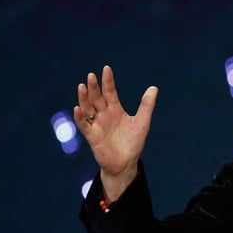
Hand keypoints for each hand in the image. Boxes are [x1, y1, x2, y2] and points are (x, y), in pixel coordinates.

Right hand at [73, 65, 157, 201]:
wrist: (126, 163)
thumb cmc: (133, 143)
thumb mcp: (142, 122)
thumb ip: (146, 105)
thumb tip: (154, 87)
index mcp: (115, 110)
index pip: (110, 92)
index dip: (108, 81)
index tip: (106, 69)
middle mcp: (104, 115)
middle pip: (97, 98)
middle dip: (94, 87)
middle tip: (91, 75)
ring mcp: (97, 125)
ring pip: (88, 108)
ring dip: (84, 98)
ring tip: (82, 86)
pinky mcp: (92, 136)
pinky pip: (84, 125)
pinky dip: (80, 117)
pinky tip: (78, 109)